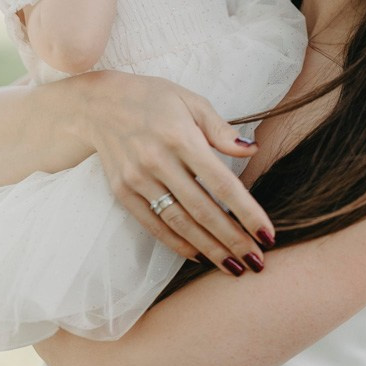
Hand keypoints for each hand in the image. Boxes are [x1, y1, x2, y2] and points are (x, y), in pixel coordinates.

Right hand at [77, 71, 274, 275]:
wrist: (98, 103)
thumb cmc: (152, 99)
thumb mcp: (190, 101)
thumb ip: (220, 129)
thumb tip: (252, 150)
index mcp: (181, 137)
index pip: (222, 184)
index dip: (247, 212)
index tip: (267, 235)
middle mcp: (158, 161)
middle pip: (203, 210)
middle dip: (233, 240)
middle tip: (258, 262)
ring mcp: (138, 180)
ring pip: (179, 223)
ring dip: (209, 249)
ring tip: (233, 267)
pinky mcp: (122, 192)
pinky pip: (153, 225)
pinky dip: (176, 243)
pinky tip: (198, 255)